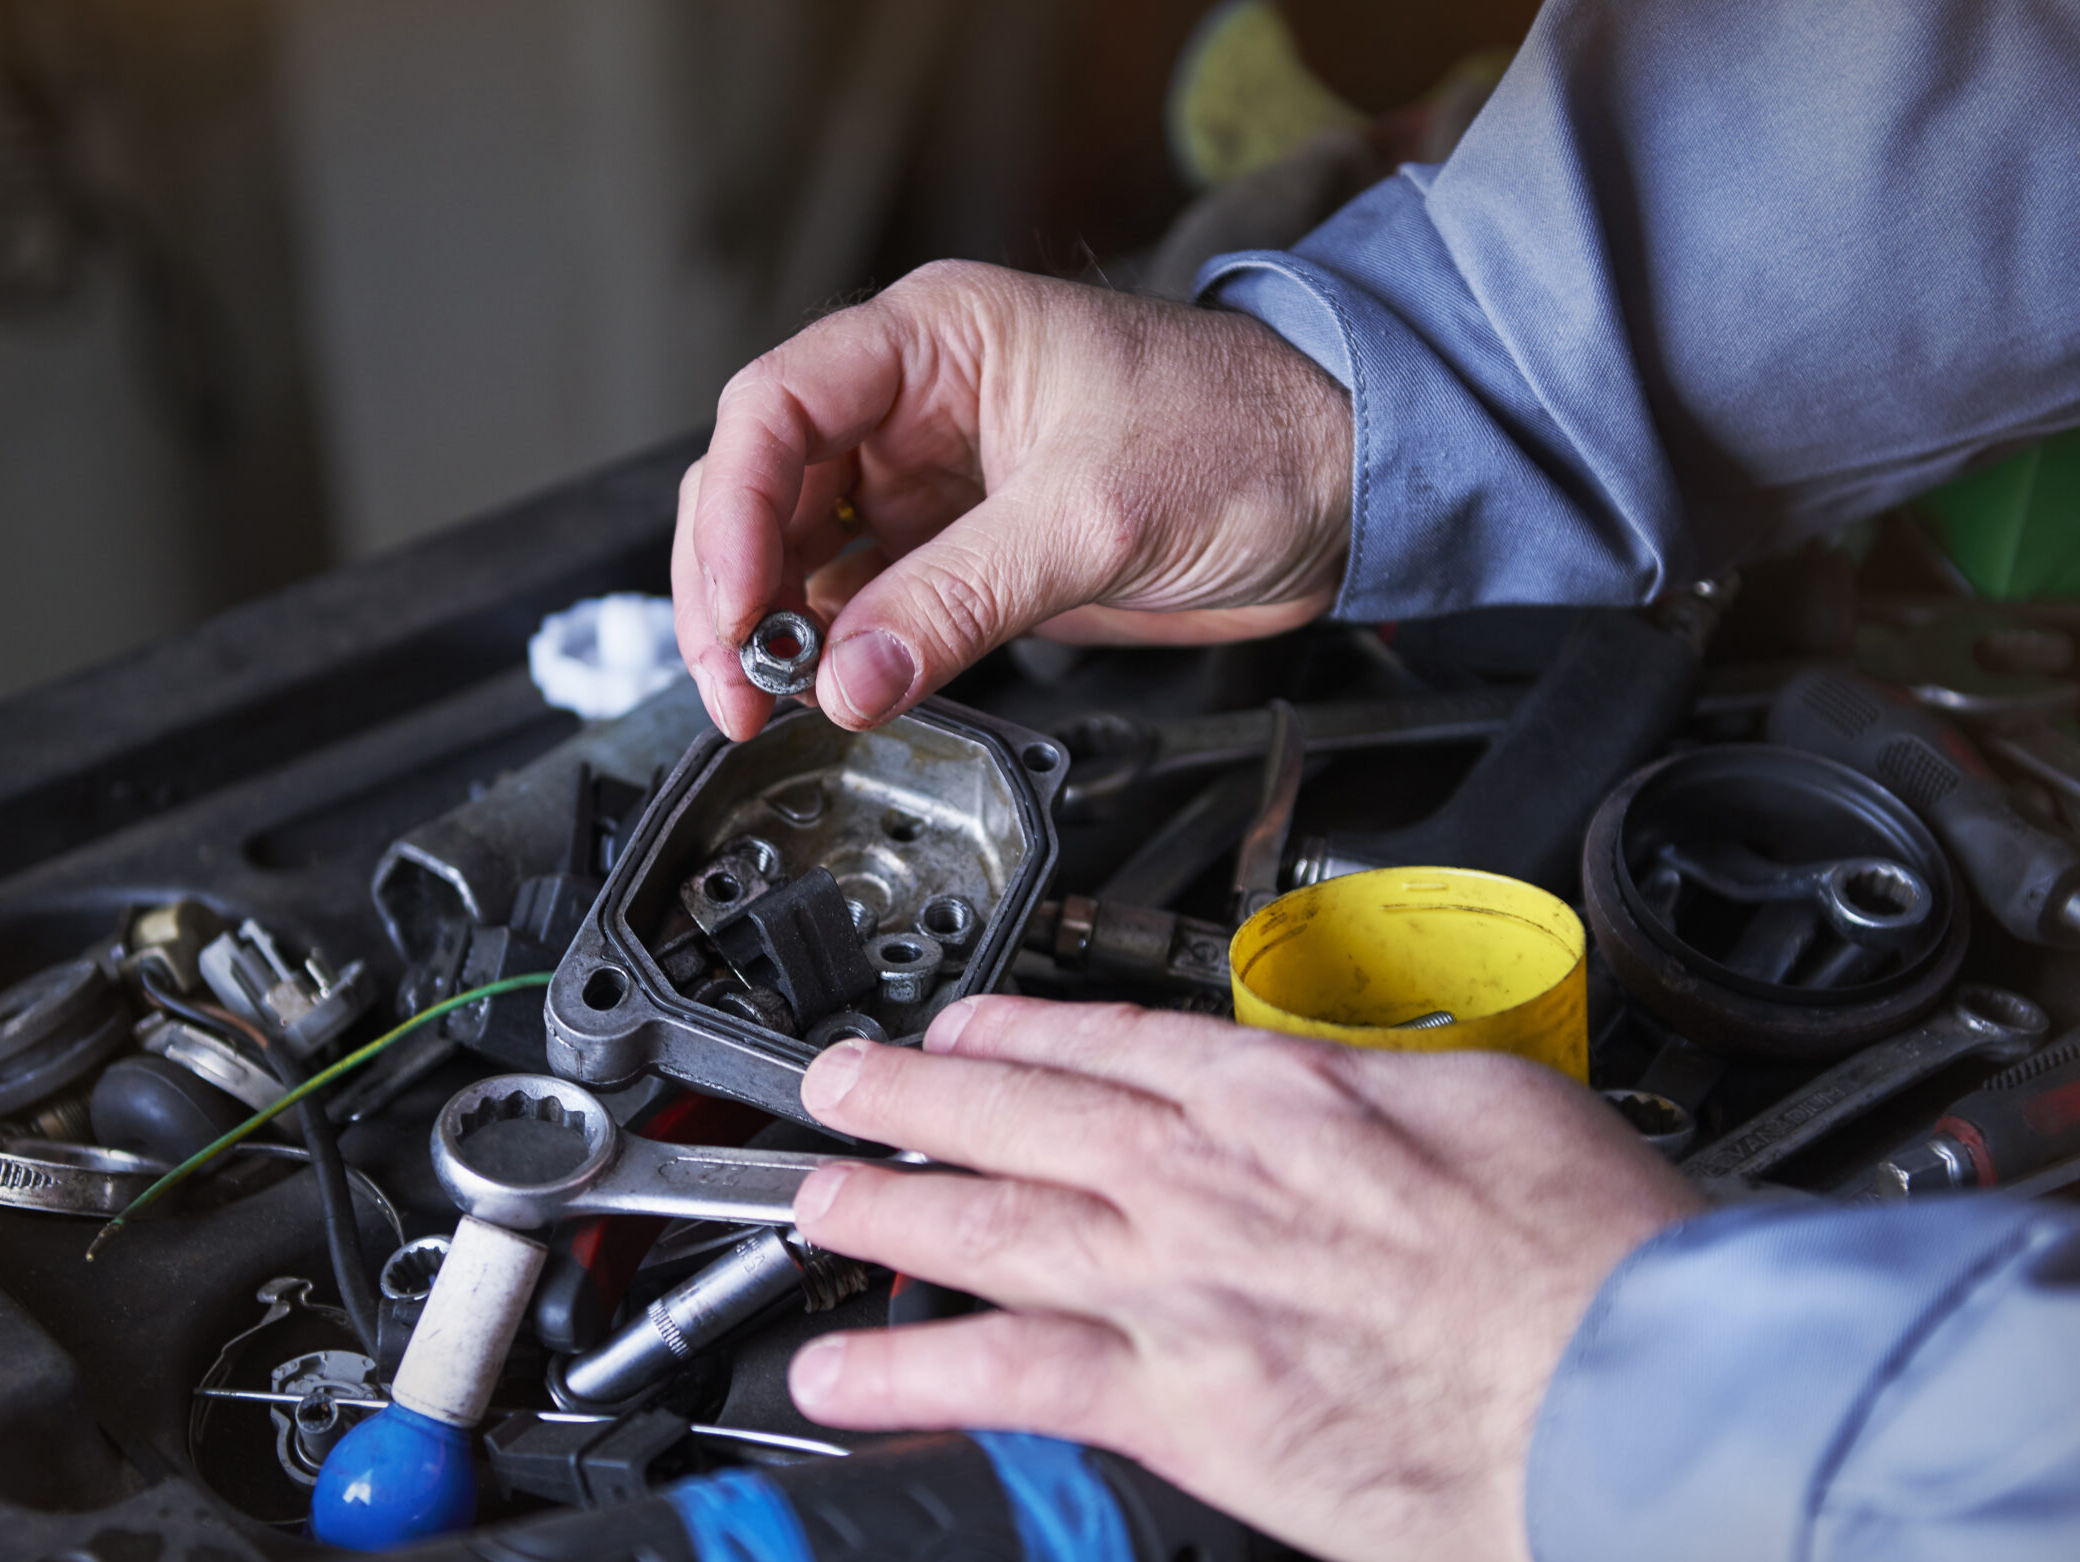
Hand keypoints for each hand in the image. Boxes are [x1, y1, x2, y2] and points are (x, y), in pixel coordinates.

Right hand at [672, 261, 1353, 738]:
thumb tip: (849, 680)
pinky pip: (872, 600)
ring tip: (773, 703)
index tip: (734, 611)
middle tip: (737, 685)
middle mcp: (920, 403)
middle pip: (769, 484)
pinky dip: (842, 650)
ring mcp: (939, 480)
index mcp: (937, 339)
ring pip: (807, 550)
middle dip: (736, 586)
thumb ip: (957, 603)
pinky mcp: (971, 549)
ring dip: (779, 629)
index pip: (778, 409)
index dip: (735, 513)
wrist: (1344, 489)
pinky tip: (835, 692)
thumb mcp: (1091, 519)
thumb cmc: (1248, 437)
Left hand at [783, 996, 1702, 1561]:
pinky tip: (837, 1383)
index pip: (1117, 1042)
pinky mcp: (1185, 1407)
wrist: (1636, 1390)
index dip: (1021, 1029)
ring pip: (990, 1223)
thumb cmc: (1593, 1258)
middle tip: (836, 1078)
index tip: (968, 1023)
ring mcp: (1185, 1286)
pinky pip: (1011, 1380)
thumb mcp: (1492, 1102)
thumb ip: (1379, 1091)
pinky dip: (910, 1377)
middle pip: (1024, 1110)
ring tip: (809, 1198)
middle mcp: (1213, 1175)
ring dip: (882, 1207)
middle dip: (914, 1089)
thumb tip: (1336, 1087)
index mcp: (1289, 1094)